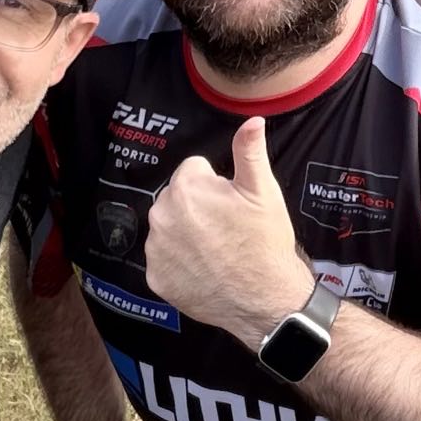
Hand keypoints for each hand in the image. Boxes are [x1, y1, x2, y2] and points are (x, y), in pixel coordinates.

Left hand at [144, 118, 310, 350]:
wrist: (264, 300)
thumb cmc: (265, 242)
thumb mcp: (263, 192)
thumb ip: (250, 151)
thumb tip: (252, 120)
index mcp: (185, 188)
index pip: (195, 169)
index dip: (217, 185)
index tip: (232, 205)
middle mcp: (161, 216)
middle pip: (178, 197)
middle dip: (198, 206)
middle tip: (227, 227)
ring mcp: (155, 249)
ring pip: (169, 226)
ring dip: (186, 232)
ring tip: (216, 249)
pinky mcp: (155, 277)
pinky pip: (164, 258)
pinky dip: (179, 262)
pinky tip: (204, 269)